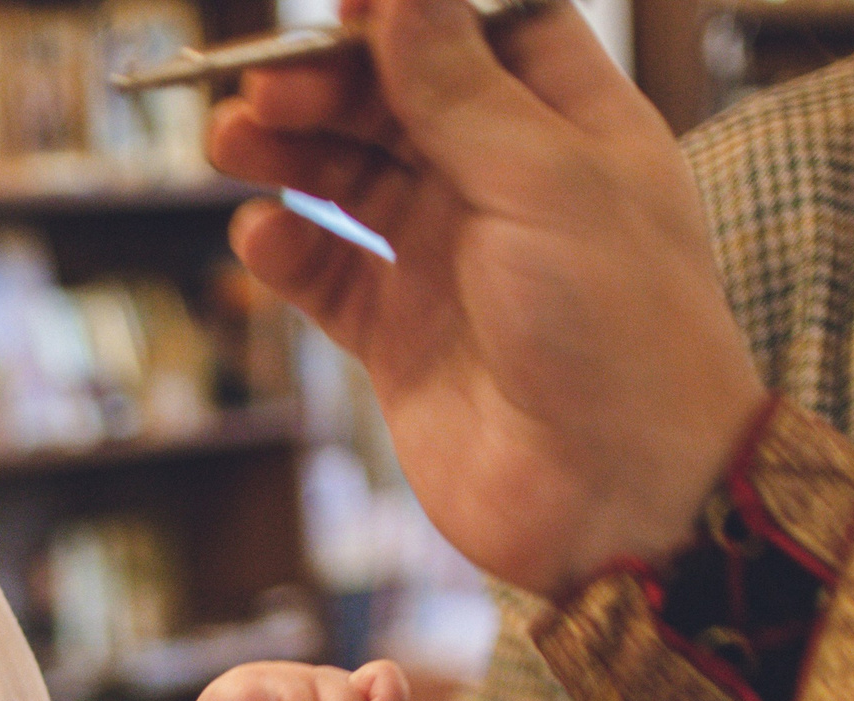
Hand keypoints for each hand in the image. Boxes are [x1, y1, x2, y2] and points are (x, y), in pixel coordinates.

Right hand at [211, 0, 766, 596]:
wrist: (620, 499)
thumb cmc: (622, 333)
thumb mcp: (544, 182)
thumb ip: (460, 88)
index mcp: (572, 131)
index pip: (487, 34)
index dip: (414, 15)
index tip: (341, 9)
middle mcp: (509, 190)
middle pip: (400, 101)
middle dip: (327, 85)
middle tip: (260, 87)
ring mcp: (451, 265)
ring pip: (351, 182)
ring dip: (290, 155)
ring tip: (231, 142)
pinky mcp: (403, 342)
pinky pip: (330, 277)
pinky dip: (288, 253)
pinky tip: (261, 238)